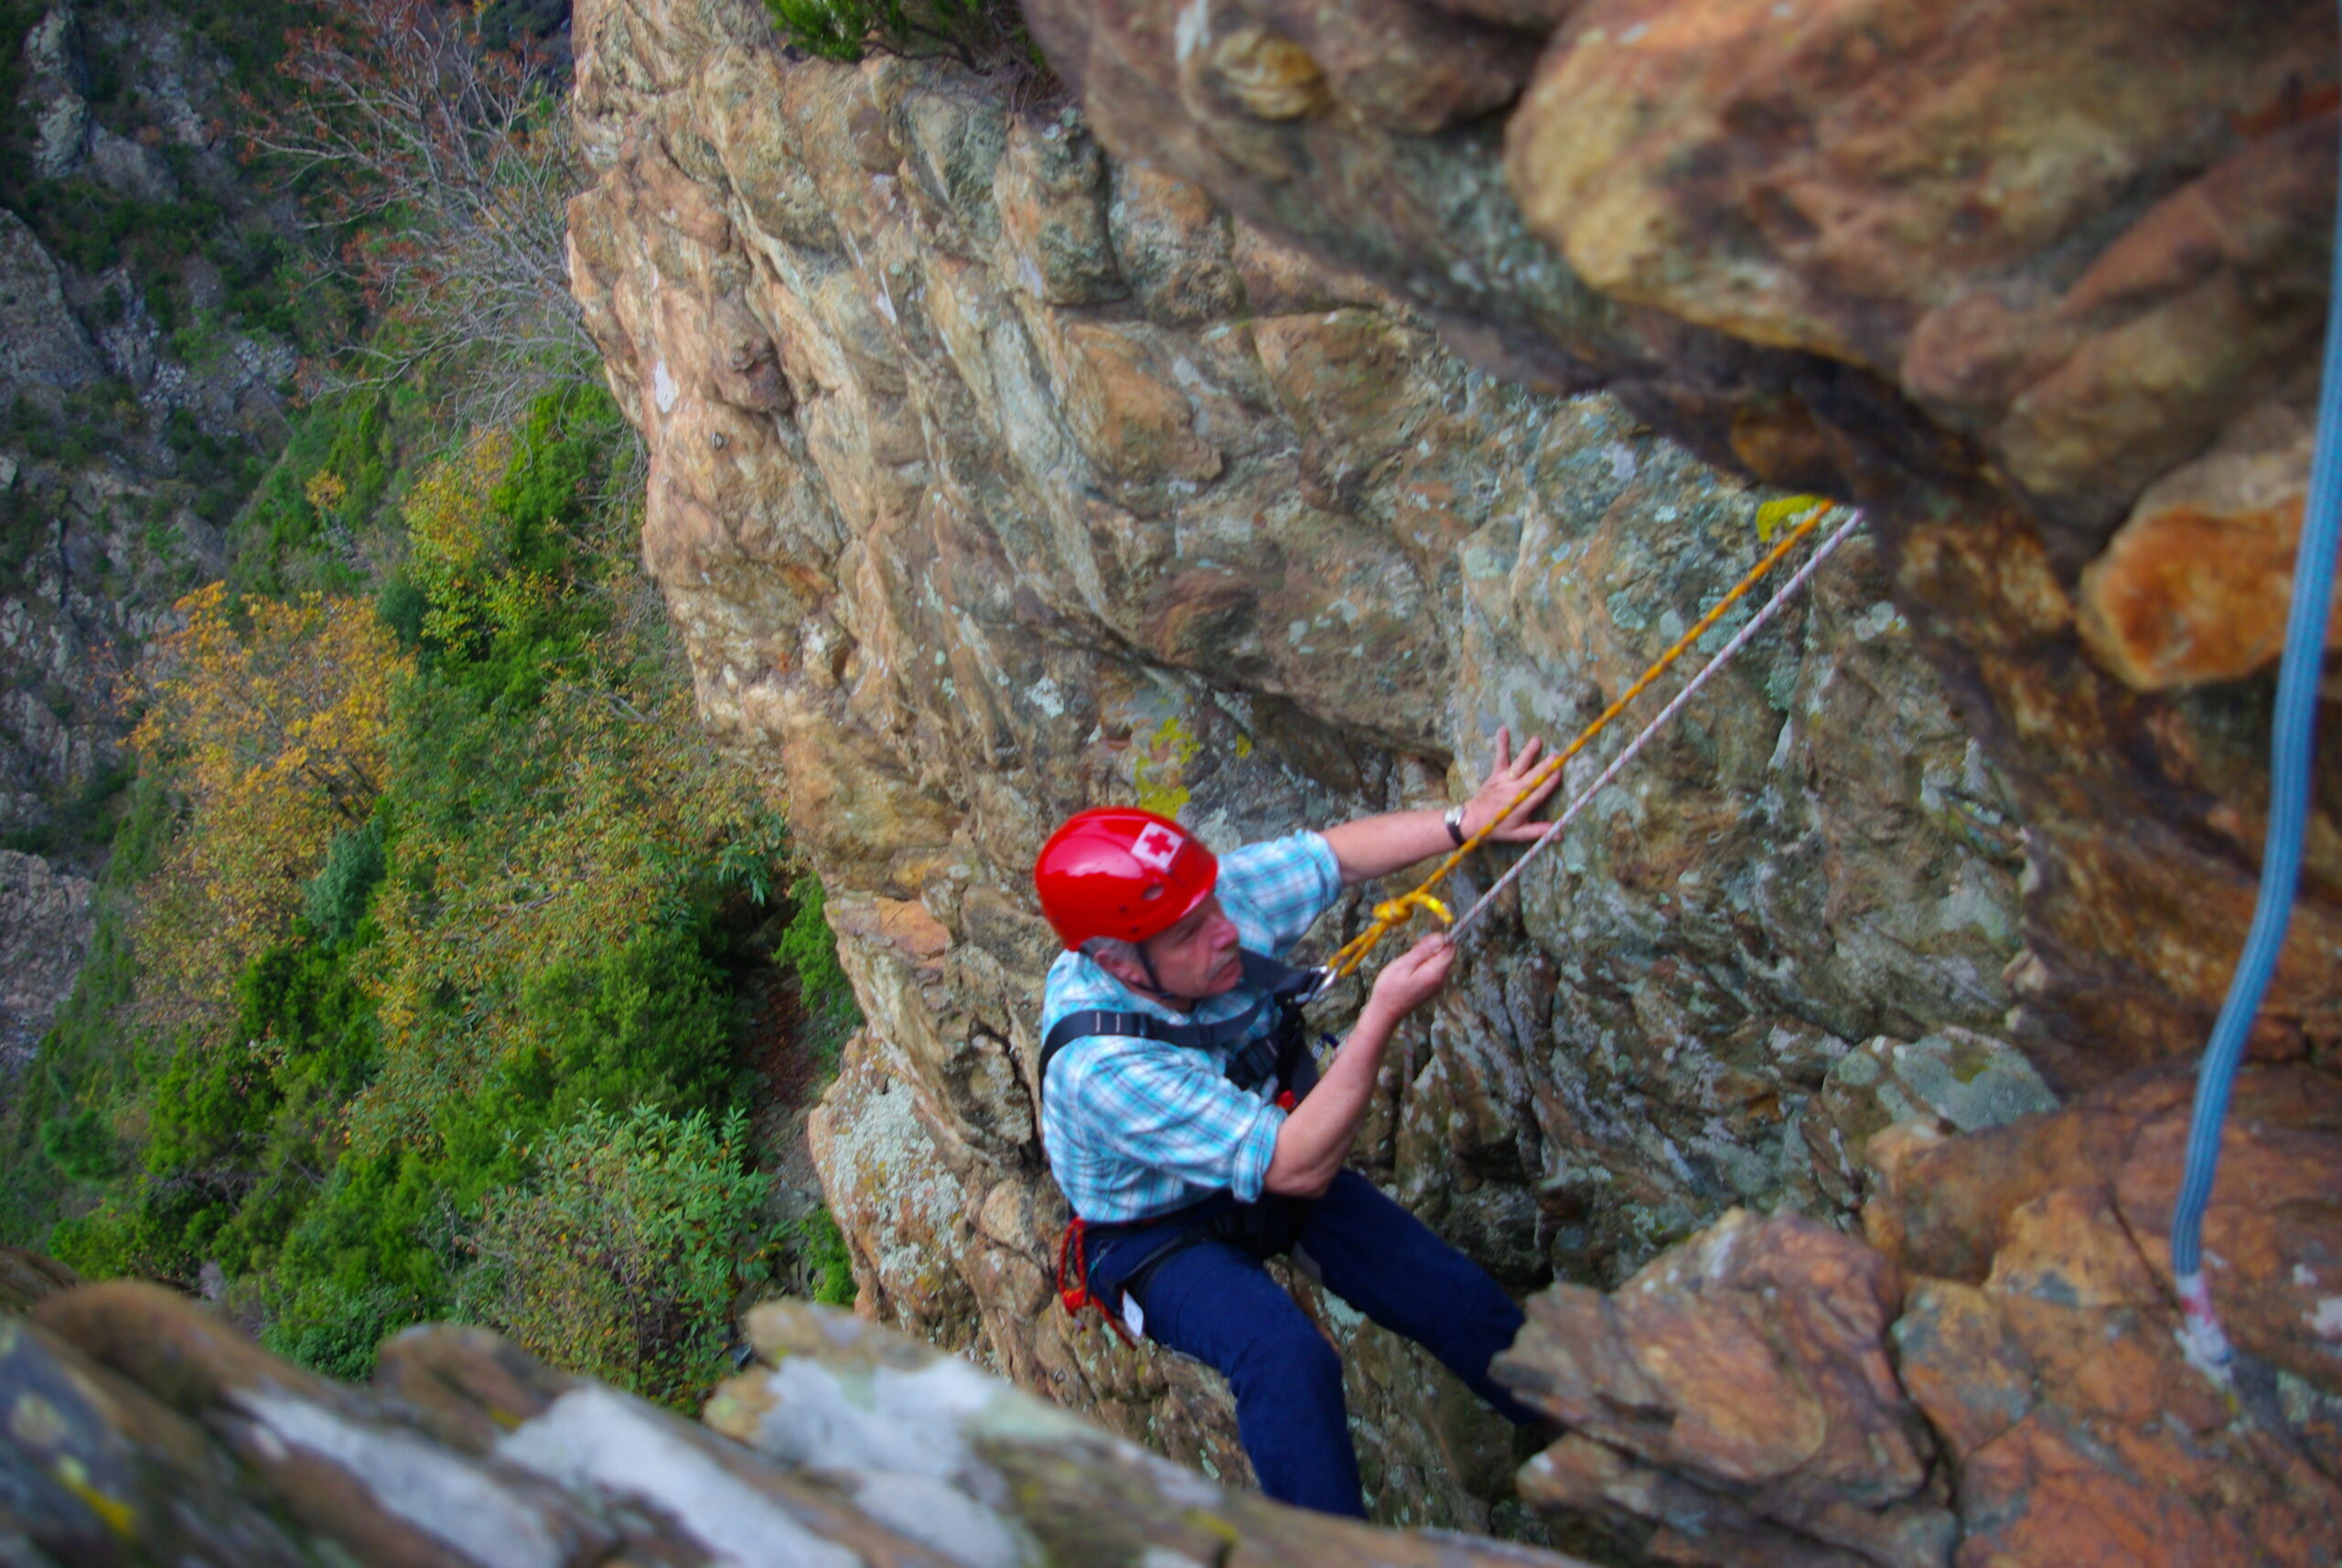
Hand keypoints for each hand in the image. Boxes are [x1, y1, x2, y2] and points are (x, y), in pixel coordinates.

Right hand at [1366, 933, 1454, 1021]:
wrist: (1385, 1012)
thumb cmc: (1390, 989)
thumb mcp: (1403, 965)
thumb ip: (1423, 951)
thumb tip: (1441, 938)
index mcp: (1436, 973)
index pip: (1451, 949)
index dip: (1440, 940)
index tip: (1422, 943)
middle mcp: (1442, 980)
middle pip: (1446, 954)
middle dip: (1431, 948)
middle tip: (1411, 954)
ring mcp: (1438, 985)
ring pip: (1439, 961)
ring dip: (1426, 957)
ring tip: (1408, 964)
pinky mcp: (1433, 987)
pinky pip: (1434, 969)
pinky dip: (1424, 965)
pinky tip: (1410, 971)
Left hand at [1464, 725, 1561, 841]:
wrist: (1472, 820)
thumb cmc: (1498, 827)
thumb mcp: (1518, 833)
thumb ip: (1538, 831)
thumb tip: (1560, 834)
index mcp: (1521, 805)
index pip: (1539, 793)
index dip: (1549, 783)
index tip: (1559, 773)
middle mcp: (1514, 791)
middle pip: (1532, 777)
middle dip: (1545, 767)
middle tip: (1557, 756)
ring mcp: (1504, 781)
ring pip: (1519, 766)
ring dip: (1528, 753)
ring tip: (1537, 741)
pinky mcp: (1496, 774)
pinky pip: (1500, 757)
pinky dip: (1502, 743)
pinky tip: (1504, 730)